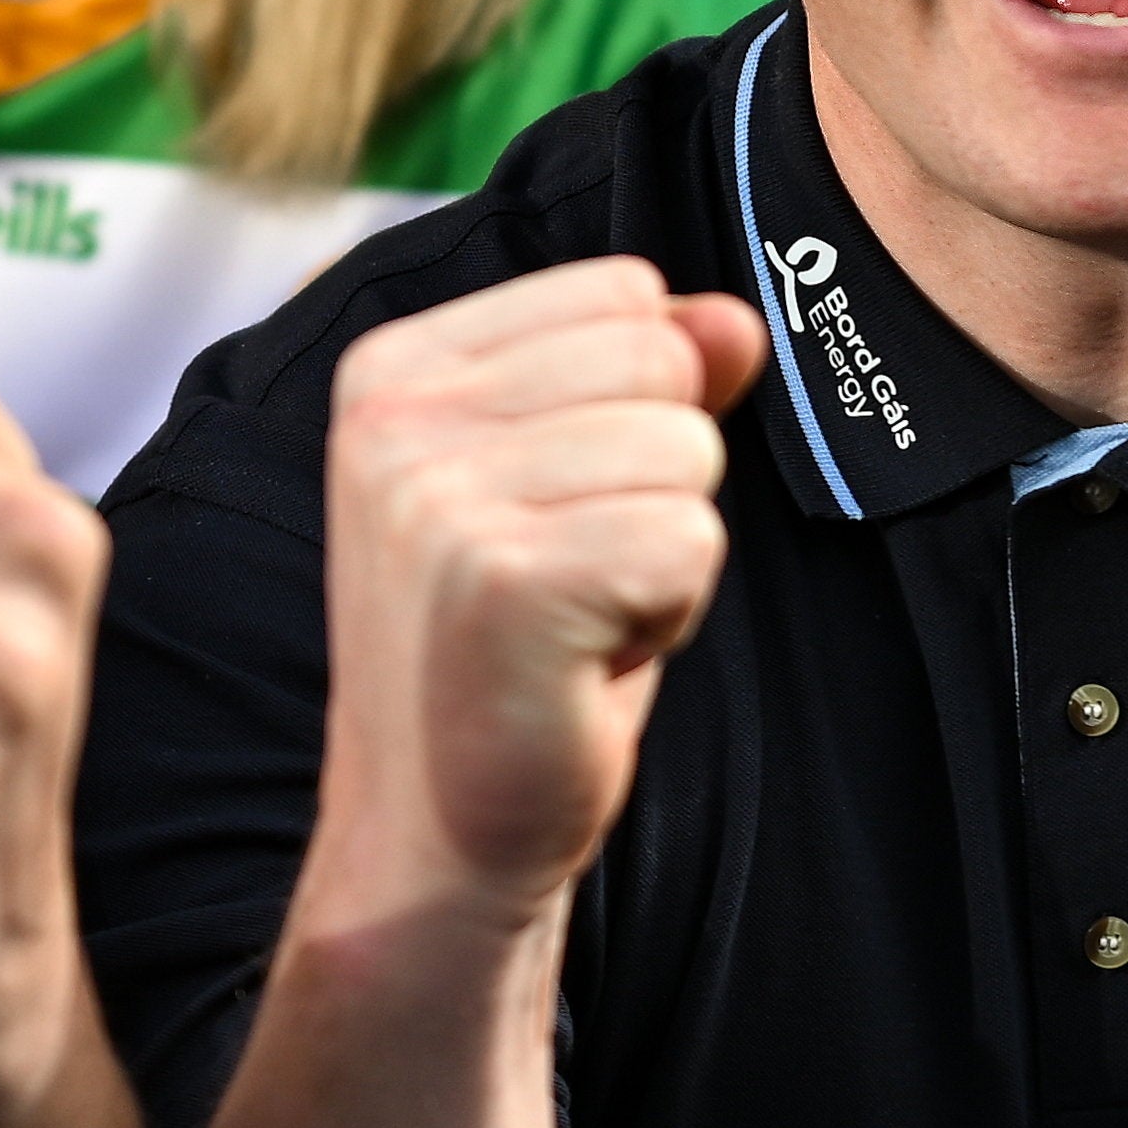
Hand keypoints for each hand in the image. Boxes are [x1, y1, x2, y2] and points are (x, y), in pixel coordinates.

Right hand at [316, 259, 766, 933]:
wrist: (433, 835)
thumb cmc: (509, 659)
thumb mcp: (571, 485)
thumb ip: (651, 381)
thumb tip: (735, 321)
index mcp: (392, 368)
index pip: (620, 292)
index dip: (634, 406)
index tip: (555, 509)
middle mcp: (395, 417)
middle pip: (662, 361)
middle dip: (659, 479)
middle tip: (573, 576)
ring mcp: (438, 498)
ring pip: (687, 451)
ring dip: (667, 553)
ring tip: (575, 620)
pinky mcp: (505, 581)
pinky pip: (692, 539)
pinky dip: (670, 613)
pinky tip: (587, 661)